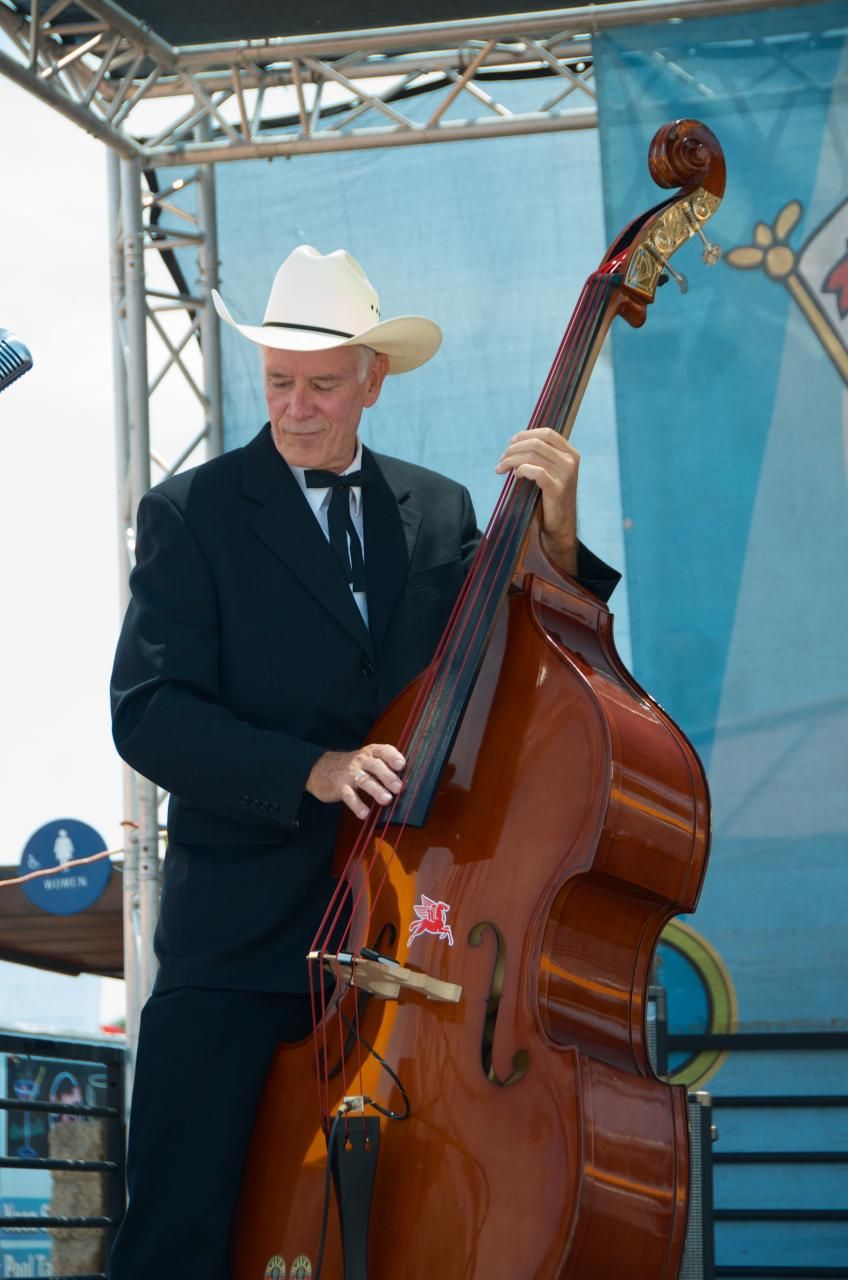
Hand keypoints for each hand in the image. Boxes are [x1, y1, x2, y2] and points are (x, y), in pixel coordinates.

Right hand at [306, 743, 404, 819]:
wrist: (319, 768)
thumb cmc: (352, 766)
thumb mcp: (367, 760)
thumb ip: (384, 767)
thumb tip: (406, 781)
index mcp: (370, 753)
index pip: (383, 751)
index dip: (393, 757)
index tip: (402, 765)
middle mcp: (361, 761)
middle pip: (375, 766)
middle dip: (388, 776)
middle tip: (398, 787)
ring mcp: (350, 774)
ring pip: (364, 780)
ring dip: (376, 790)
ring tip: (386, 800)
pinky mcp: (339, 787)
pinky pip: (349, 796)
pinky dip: (357, 804)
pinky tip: (364, 813)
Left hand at [495, 428, 578, 574]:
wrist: (560, 525)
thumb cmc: (550, 497)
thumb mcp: (550, 471)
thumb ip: (540, 456)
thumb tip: (515, 443)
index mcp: (570, 453)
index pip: (547, 433)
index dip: (526, 434)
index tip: (510, 442)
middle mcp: (570, 461)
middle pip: (536, 443)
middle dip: (513, 449)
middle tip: (501, 460)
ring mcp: (566, 475)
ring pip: (532, 456)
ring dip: (512, 460)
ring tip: (501, 468)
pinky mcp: (558, 489)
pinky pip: (536, 472)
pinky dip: (522, 470)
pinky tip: (515, 476)